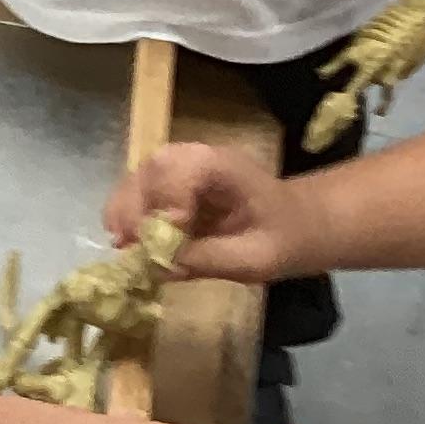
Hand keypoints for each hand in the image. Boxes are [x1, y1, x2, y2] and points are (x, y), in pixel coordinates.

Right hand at [102, 143, 319, 285]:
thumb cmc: (287, 238)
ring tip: (121, 245)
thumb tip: (158, 267)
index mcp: (224, 166)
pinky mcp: (174, 182)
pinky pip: (142, 189)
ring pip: (139, 176)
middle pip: (151, 170)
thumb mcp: (256, 259)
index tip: (161, 242)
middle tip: (126, 245)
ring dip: (125, 210)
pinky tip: (126, 238)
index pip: (179, 171)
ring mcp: (183, 166)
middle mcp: (197, 156)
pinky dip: (128, 212)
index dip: (164, 205)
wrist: (302, 223)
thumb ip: (208, 260)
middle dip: (134, 208)